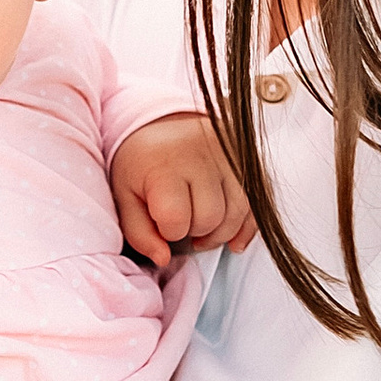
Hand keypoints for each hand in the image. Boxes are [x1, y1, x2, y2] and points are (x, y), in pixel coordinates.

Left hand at [110, 110, 255, 270]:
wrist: (160, 121)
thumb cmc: (139, 164)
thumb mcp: (124, 196)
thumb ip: (138, 232)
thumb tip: (163, 259)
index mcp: (165, 166)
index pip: (176, 220)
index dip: (169, 231)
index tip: (161, 222)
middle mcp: (201, 158)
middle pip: (210, 218)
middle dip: (195, 232)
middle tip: (183, 224)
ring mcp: (228, 156)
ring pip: (238, 213)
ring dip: (220, 232)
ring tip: (201, 230)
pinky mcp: (246, 158)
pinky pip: (256, 202)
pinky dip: (246, 227)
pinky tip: (233, 240)